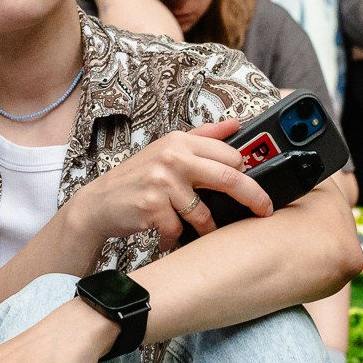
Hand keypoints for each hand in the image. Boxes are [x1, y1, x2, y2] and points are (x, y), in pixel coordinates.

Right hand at [60, 119, 272, 247]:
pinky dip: (175, 238)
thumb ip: (203, 137)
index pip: (229, 153)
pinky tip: (166, 235)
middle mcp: (172, 157)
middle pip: (228, 177)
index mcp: (179, 141)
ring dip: (205, 228)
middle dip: (253, 198)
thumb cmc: (136, 178)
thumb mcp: (167, 149)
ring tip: (197, 230)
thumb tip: (236, 124)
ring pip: (204, 213)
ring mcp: (161, 182)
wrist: (99, 203)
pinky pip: (179, 230)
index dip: (245, 171)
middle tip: (264, 211)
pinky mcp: (152, 207)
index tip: (254, 185)